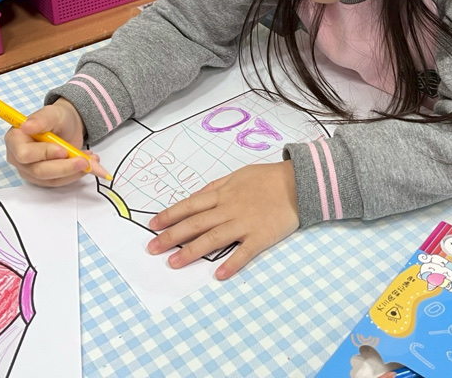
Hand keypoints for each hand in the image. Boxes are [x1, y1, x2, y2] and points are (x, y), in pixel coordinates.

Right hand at [5, 99, 105, 185]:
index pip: (25, 154)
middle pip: (38, 171)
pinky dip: (75, 174)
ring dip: (74, 172)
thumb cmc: (56, 118)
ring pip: (51, 180)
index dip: (44, 154)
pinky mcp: (43, 179)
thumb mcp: (52, 113)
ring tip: (91, 160)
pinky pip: (60, 182)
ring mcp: (30, 171)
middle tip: (85, 160)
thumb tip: (26, 126)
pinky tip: (88, 164)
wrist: (67, 125)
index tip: (63, 150)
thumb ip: (41, 119)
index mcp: (15, 139)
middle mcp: (18, 158)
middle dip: (64, 167)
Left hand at [146, 160, 298, 279]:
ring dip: (192, 251)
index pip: (190, 205)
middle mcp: (229, 208)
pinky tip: (218, 275)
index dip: (169, 215)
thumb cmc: (267, 179)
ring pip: (213, 238)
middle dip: (171, 236)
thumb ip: (216, 187)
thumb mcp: (238, 175)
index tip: (153, 225)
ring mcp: (245, 223)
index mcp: (223, 194)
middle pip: (195, 223)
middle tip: (152, 248)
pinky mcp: (261, 236)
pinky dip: (231, 263)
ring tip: (174, 263)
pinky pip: (244, 252)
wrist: (298, 183)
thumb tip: (195, 196)